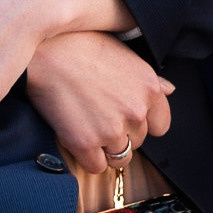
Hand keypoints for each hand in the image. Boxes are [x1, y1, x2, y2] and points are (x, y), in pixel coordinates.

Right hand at [25, 31, 173, 175]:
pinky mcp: (85, 143)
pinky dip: (87, 157)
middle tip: (99, 115)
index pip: (161, 125)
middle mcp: (135, 111)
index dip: (143, 123)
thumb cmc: (81, 45)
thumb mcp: (123, 54)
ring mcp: (111, 129)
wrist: (44, 52)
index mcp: (149, 87)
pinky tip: (77, 137)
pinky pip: (96, 166)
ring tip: (88, 126)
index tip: (127, 118)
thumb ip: (148, 78)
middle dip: (121, 133)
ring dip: (106, 148)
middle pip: (138, 141)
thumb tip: (169, 89)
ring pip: (120, 158)